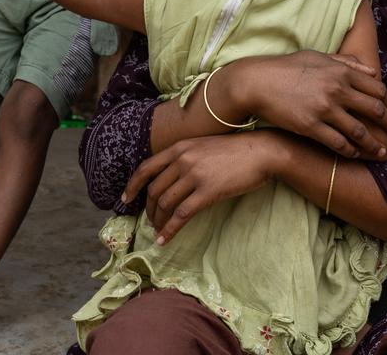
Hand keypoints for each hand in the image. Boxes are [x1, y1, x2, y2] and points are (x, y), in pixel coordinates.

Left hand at [122, 132, 278, 243]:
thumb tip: (169, 177)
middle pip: (153, 189)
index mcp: (178, 148)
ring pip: (164, 203)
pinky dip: (170, 230)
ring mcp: (194, 175)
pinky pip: (181, 215)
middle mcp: (182, 160)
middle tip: (150, 221)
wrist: (260, 151)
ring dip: (158, 221)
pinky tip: (164, 239)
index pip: (146, 168)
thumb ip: (184, 157)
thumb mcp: (202, 146)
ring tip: (158, 231)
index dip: (132, 185)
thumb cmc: (233, 151)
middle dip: (147, 208)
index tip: (125, 199)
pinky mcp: (207, 192)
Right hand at [232, 52, 386, 159]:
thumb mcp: (316, 57)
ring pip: (359, 131)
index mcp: (340, 72)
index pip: (376, 89)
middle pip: (374, 110)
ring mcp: (324, 109)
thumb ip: (345, 63)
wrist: (257, 83)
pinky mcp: (311, 126)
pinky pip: (338, 143)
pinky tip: (354, 153)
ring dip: (373, 144)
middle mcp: (336, 90)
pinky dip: (350, 150)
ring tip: (380, 151)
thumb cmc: (285, 68)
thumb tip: (371, 71)